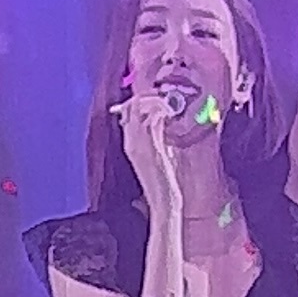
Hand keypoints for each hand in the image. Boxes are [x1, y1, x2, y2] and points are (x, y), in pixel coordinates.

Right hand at [117, 89, 183, 220]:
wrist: (163, 200)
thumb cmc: (162, 178)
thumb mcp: (157, 152)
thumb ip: (156, 134)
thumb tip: (161, 116)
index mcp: (130, 143)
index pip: (128, 111)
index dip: (141, 100)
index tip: (157, 99)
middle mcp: (130, 141)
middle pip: (132, 105)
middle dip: (148, 96)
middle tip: (163, 99)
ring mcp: (138, 143)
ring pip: (140, 107)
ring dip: (156, 101)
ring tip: (168, 108)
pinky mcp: (150, 146)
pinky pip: (151, 118)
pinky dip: (161, 109)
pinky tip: (169, 114)